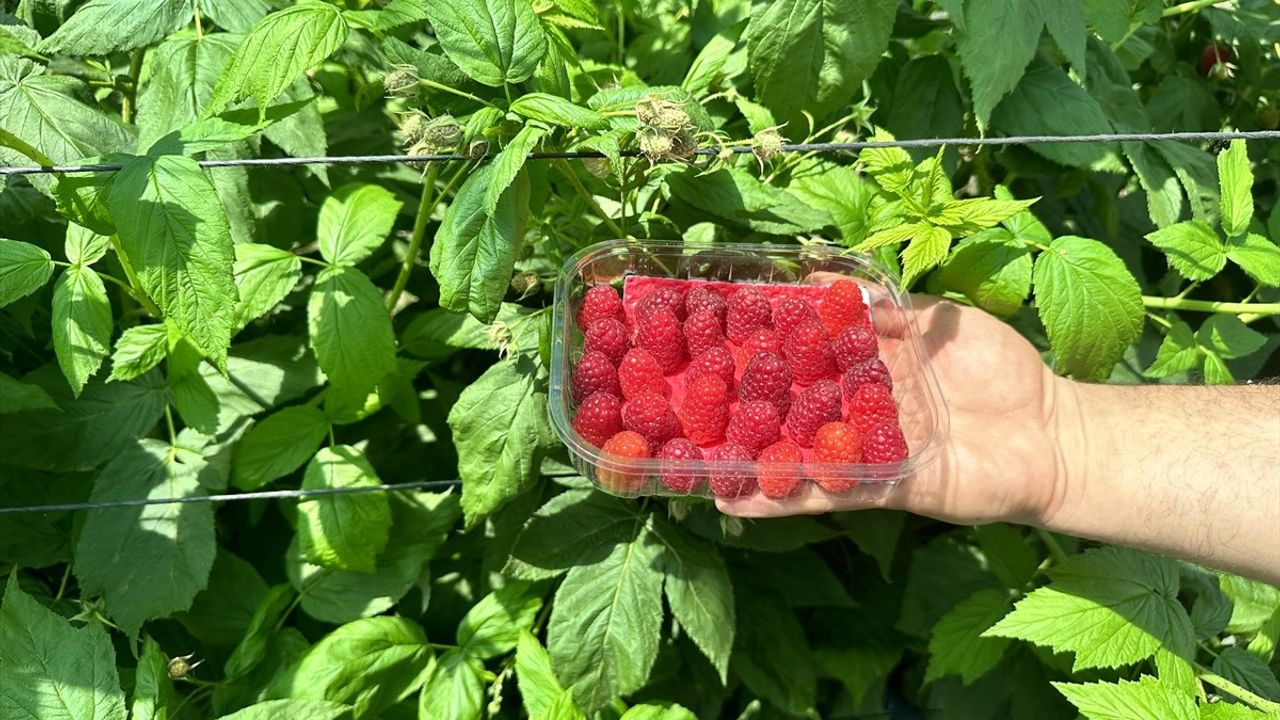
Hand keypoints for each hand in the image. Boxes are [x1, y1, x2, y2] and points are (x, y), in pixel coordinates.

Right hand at [717, 294, 1072, 525]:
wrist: (1050, 434)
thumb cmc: (998, 368)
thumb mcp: (939, 321)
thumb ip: (883, 306)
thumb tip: (822, 280)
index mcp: (867, 365)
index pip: (804, 351)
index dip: (762, 343)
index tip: (715, 331)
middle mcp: (854, 407)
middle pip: (787, 403)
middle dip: (738, 401)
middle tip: (681, 396)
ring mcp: (861, 450)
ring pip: (791, 450)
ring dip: (742, 456)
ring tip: (687, 456)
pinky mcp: (876, 488)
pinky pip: (820, 492)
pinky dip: (778, 497)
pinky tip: (732, 500)